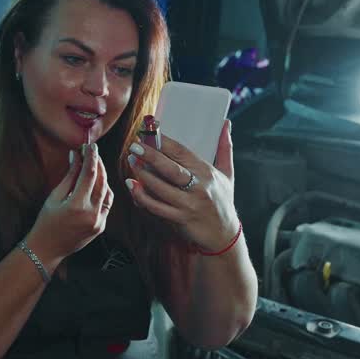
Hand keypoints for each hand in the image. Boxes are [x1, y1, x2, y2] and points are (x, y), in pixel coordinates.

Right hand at [26, 144, 113, 266]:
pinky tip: (96, 183)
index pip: (89, 174)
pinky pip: (107, 204)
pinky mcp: (101, 226)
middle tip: (92, 152)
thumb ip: (69, 176)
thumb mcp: (54, 196)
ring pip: (108, 192)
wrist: (47, 249)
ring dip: (103, 177)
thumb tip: (76, 156)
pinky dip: (104, 191)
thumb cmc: (46, 221)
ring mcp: (98, 222)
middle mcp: (91, 214)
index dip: (91, 157)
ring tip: (94, 166)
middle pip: (102, 182)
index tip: (90, 146)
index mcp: (77, 206)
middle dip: (98, 164)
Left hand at [125, 120, 237, 250]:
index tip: (150, 132)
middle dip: (151, 156)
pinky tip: (132, 186)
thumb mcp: (228, 174)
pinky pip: (156, 207)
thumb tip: (226, 124)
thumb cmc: (223, 201)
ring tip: (131, 162)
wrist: (223, 235)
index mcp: (207, 173)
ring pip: (160, 189)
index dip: (165, 142)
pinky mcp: (179, 219)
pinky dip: (142, 197)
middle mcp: (198, 188)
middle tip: (135, 145)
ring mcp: (188, 205)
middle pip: (171, 169)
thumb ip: (225, 148)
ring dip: (143, 175)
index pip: (183, 153)